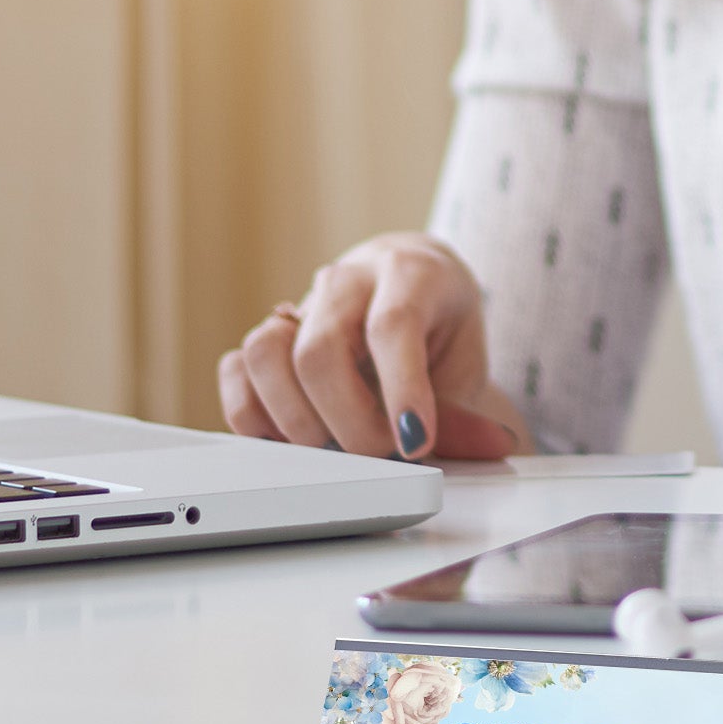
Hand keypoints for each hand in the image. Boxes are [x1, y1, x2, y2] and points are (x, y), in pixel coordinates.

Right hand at [217, 233, 522, 461]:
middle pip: (319, 350)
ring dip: (296, 419)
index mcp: (410, 274)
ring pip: (264, 352)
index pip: (392, 325)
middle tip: (381, 449)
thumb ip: (462, 411)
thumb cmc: (441, 331)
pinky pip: (236, 368)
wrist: (416, 293)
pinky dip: (254, 413)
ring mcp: (300, 303)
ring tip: (336, 443)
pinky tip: (293, 435)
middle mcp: (348, 280)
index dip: (401, 389)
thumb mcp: (465, 363)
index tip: (414, 441)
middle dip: (348, 420)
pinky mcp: (267, 333)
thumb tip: (487, 447)